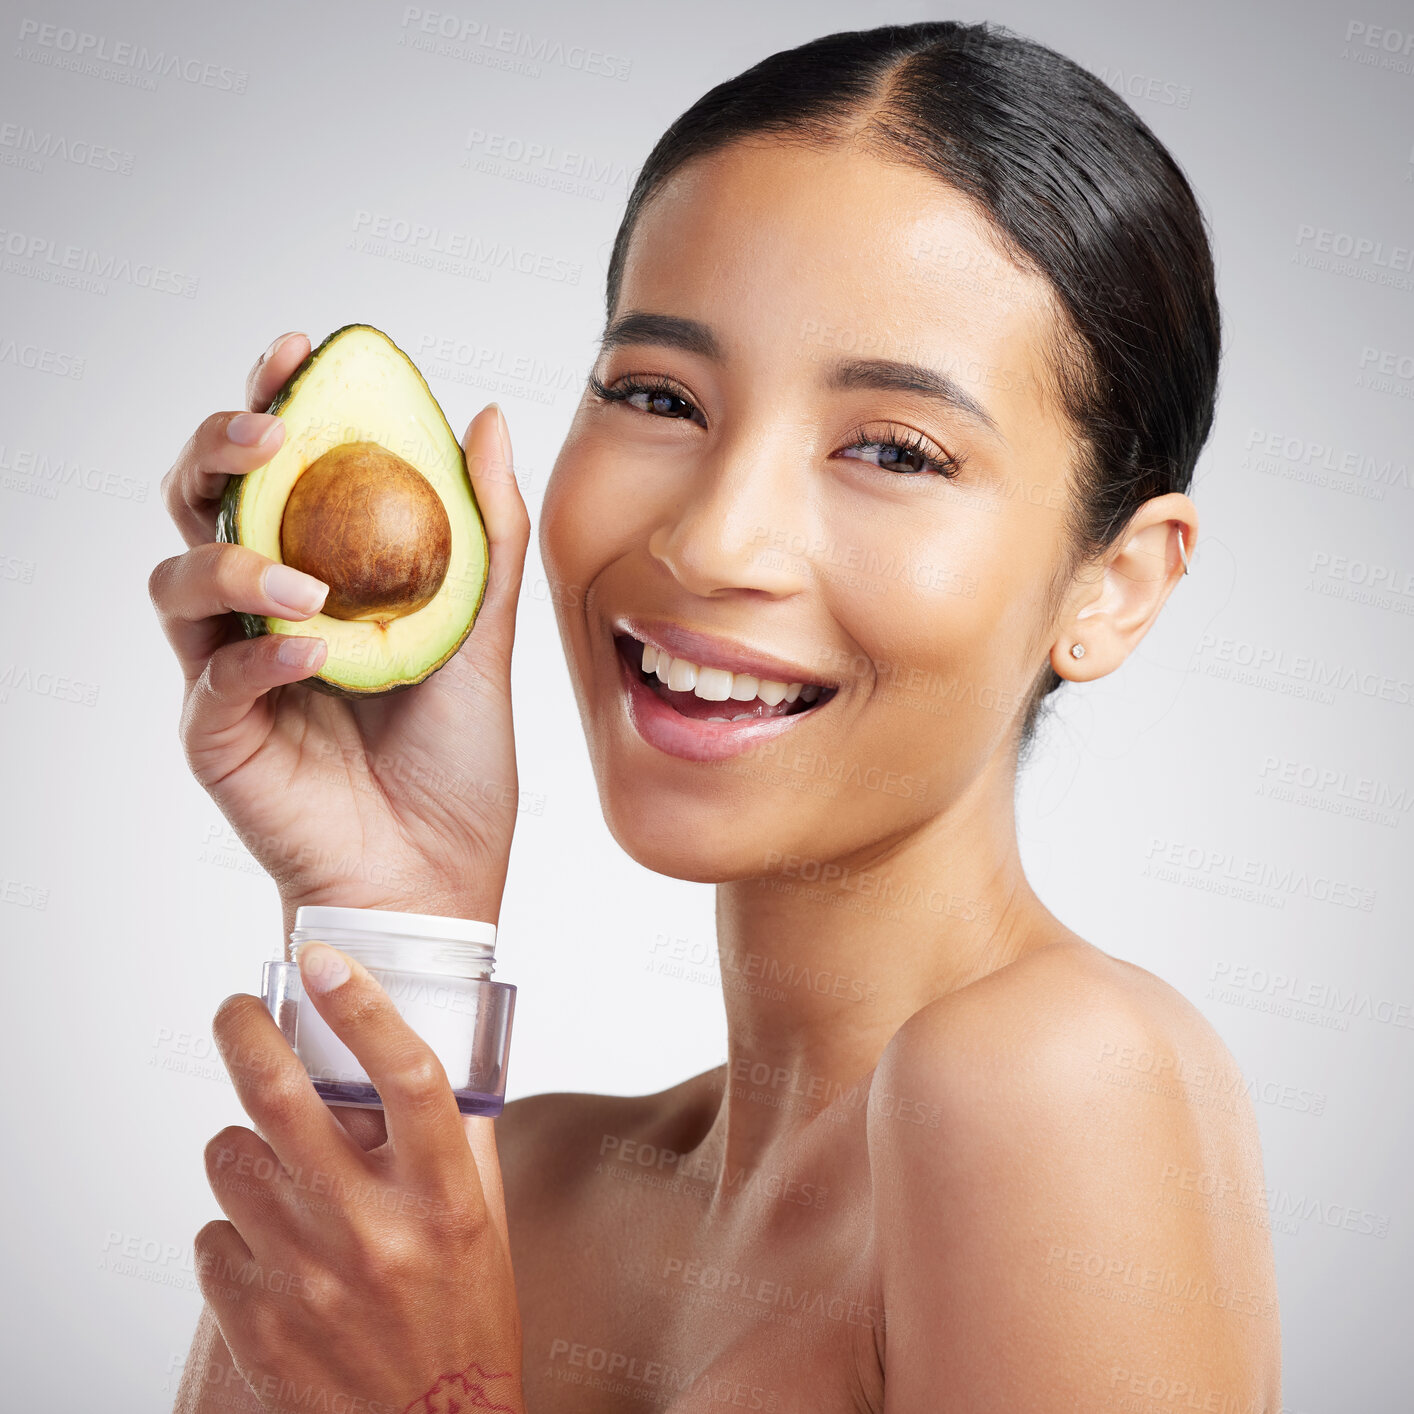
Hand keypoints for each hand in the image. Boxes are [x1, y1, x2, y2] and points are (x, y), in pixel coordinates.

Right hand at [149, 333, 530, 928]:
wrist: (442, 872)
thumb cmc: (455, 761)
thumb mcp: (484, 633)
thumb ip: (485, 532)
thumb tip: (487, 418)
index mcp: (317, 580)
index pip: (273, 474)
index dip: (271, 404)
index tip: (300, 353)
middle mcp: (261, 618)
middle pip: (198, 504)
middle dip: (220, 449)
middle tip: (272, 431)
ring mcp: (231, 676)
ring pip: (176, 583)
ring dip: (233, 563)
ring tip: (306, 585)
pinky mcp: (218, 739)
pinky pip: (213, 682)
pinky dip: (259, 659)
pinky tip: (314, 652)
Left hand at [198, 942, 523, 1413]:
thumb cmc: (464, 1318)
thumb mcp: (483, 1220)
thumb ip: (454, 1137)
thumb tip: (413, 1058)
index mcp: (444, 1197)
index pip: (407, 1077)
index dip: (363, 1006)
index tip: (325, 959)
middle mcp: (374, 1231)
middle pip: (282, 1098)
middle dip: (247, 1033)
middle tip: (239, 1010)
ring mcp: (306, 1280)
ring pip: (229, 1160)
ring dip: (246, 1149)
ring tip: (280, 1171)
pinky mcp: (254, 1324)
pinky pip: (209, 1236)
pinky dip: (233, 1231)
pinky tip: (274, 1251)